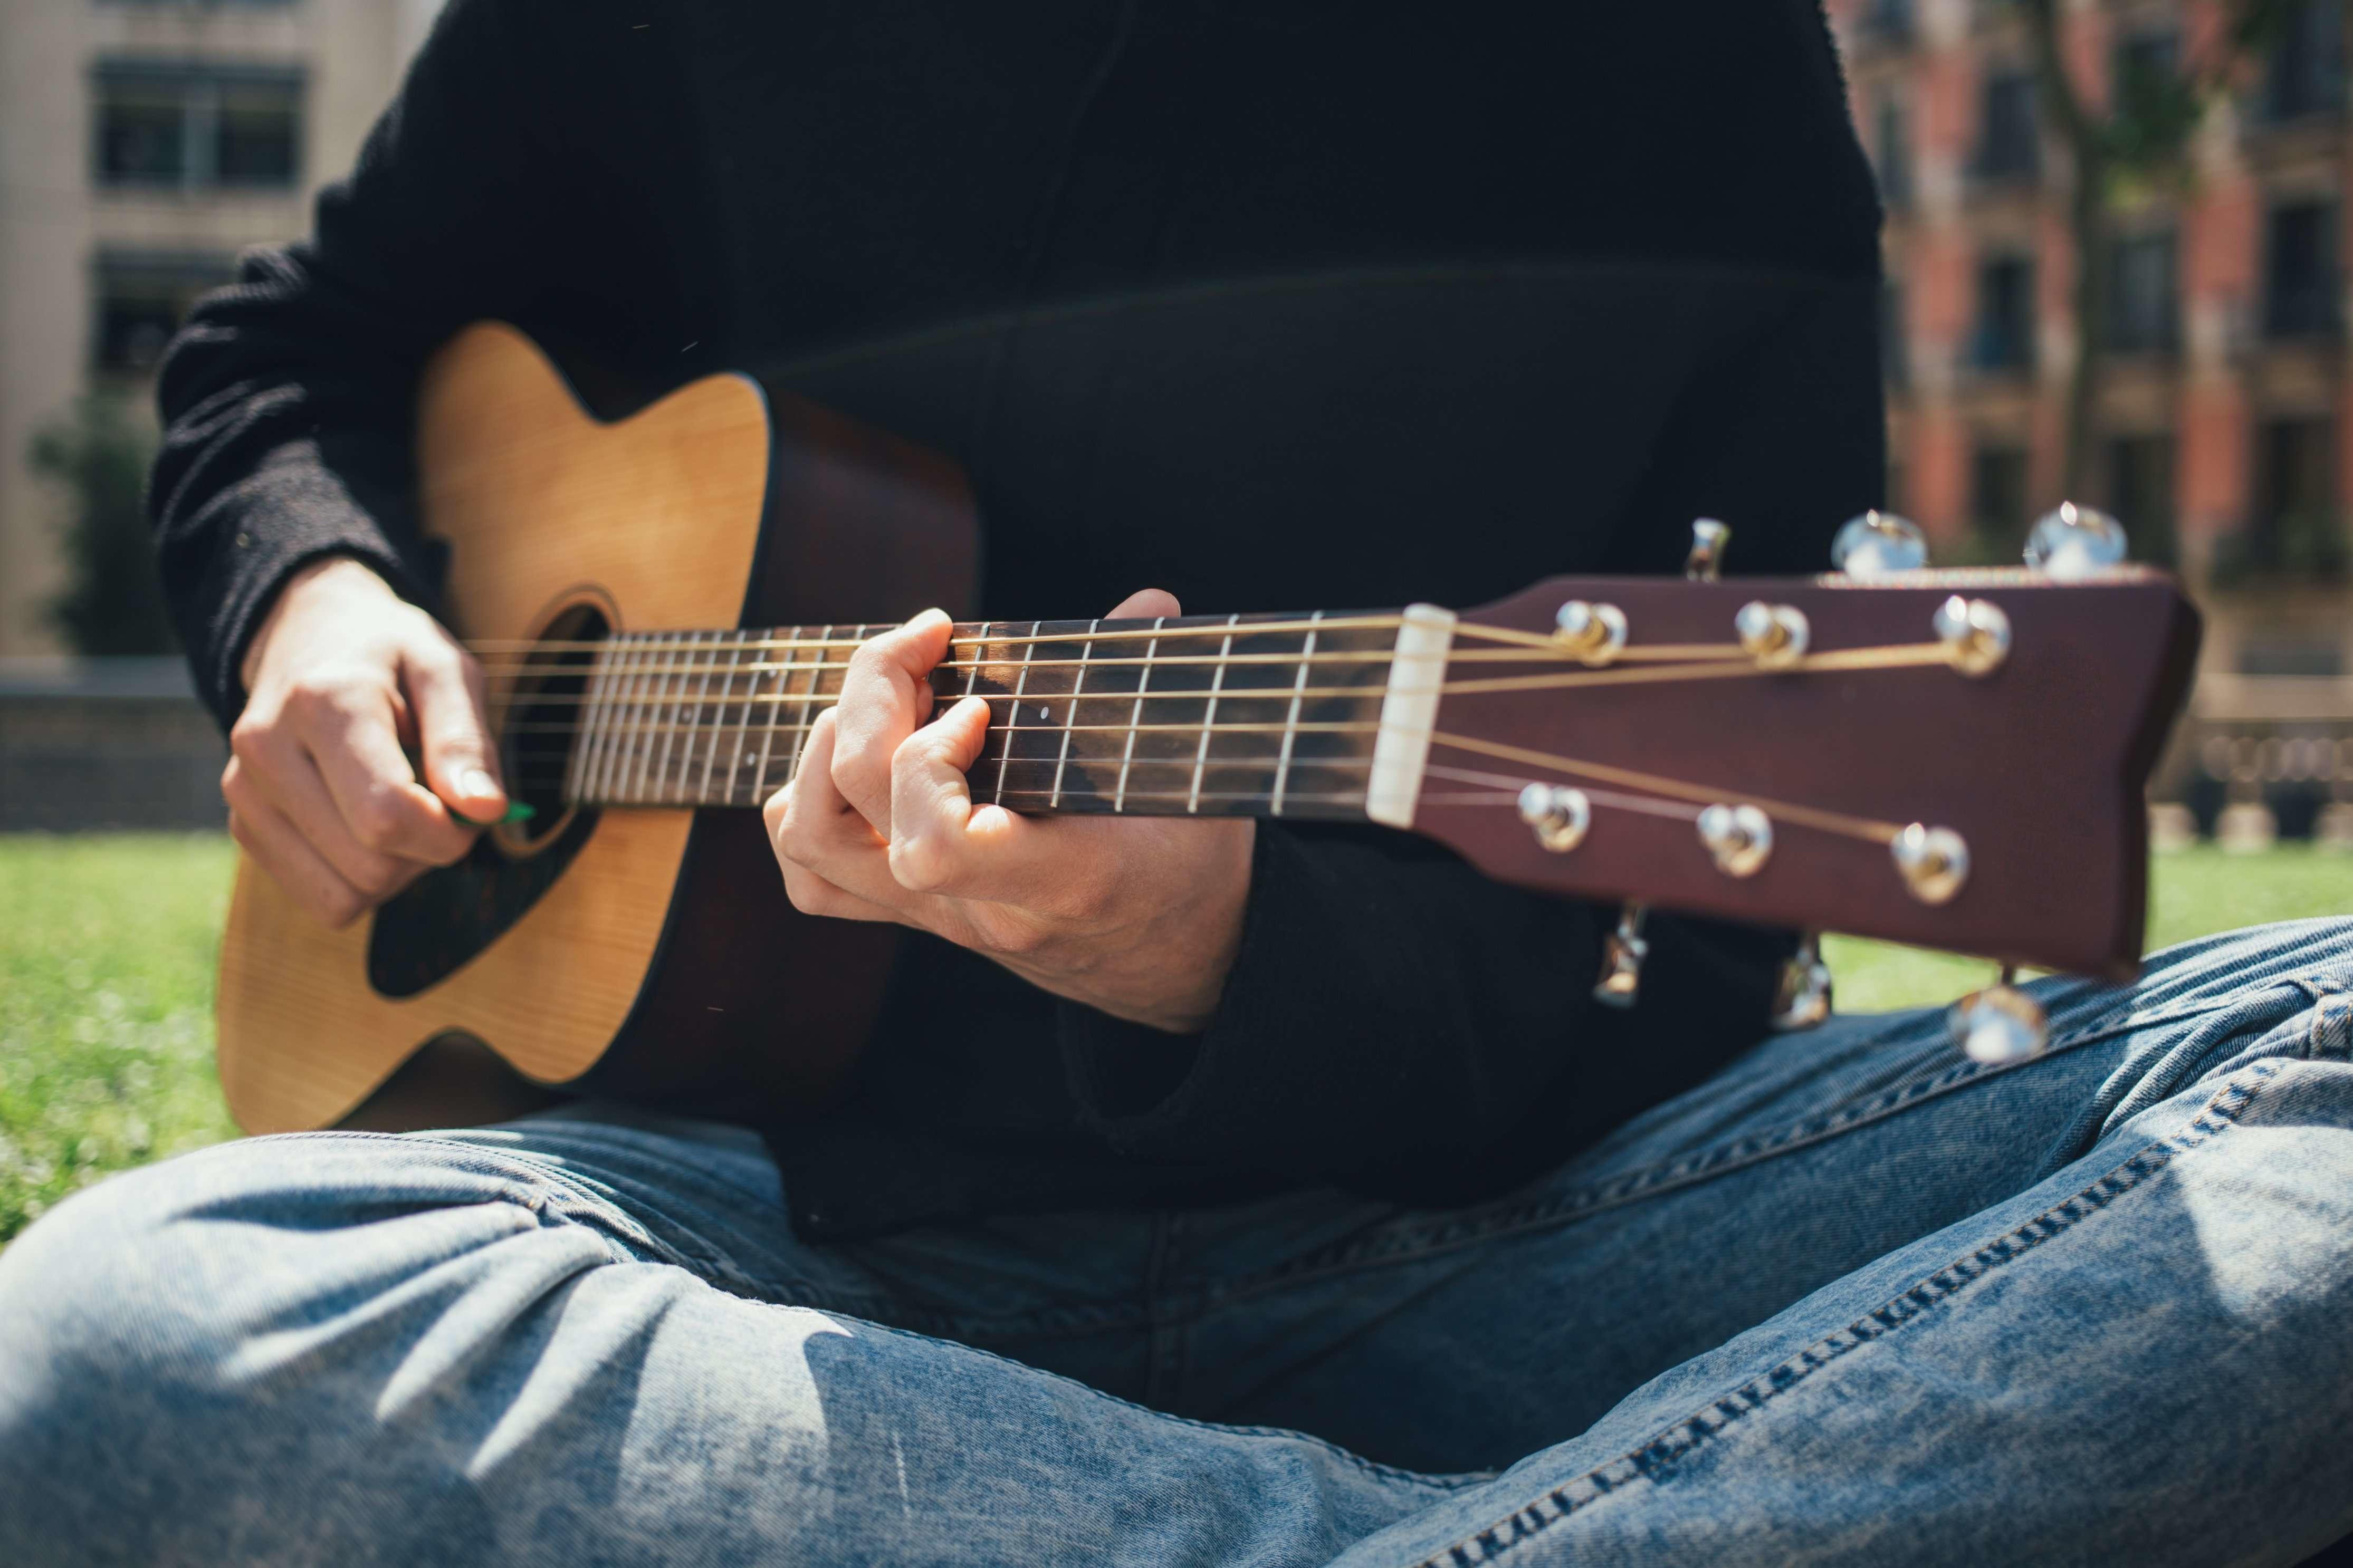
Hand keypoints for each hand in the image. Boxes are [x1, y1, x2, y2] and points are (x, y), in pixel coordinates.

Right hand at [225, 557, 505, 926]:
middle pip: (369, 865)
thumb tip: (485, 812)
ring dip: (396, 870)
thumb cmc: (393, 656)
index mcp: (324, 703)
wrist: (309, 635)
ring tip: (401, 808)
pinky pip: (322, 899)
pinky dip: (361, 880)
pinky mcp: (243, 823)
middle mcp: (268, 748)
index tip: (471, 809)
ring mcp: (245, 790)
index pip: (385, 816)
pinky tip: (366, 826)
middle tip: (438, 802)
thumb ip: (467, 742)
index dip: (446, 834)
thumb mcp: (446, 672)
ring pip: (345, 894)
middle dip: (426, 851)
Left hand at [764, 591, 1254, 1034]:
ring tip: (890, 697)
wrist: (1181, 964)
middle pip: (849, 808)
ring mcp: (936, 916)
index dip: (928, 753)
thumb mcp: (1193, 777)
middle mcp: (977, 907)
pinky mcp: (915, 912)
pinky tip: (864, 751)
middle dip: (868, 696)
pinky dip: (809, 799)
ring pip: (810, 839)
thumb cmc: (1191, 864)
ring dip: (826, 745)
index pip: (934, 845)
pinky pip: (815, 874)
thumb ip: (1159, 688)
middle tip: (926, 647)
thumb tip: (1148, 602)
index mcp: (1056, 880)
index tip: (981, 703)